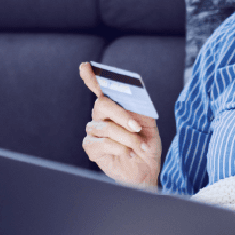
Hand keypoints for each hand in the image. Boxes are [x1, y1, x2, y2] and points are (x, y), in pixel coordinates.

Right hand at [79, 62, 161, 187]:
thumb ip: (139, 106)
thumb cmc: (145, 144)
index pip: (100, 89)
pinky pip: (103, 144)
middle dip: (123, 116)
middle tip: (137, 127)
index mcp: (114, 107)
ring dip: (128, 138)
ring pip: (106, 127)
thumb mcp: (148, 122)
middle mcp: (100, 117)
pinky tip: (128, 154)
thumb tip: (135, 88)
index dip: (92, 77)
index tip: (86, 66)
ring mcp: (94, 132)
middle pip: (102, 105)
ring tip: (139, 146)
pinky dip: (121, 149)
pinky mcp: (92, 148)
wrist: (147, 168)